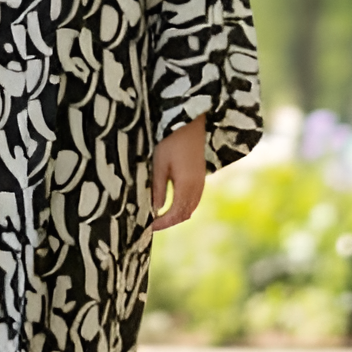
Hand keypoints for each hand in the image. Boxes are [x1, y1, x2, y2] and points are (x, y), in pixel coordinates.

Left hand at [151, 114, 205, 231]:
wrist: (190, 123)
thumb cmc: (171, 141)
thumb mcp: (159, 164)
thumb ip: (159, 188)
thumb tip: (156, 209)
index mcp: (186, 185)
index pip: (176, 213)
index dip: (163, 223)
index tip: (149, 227)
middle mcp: (197, 186)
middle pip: (185, 214)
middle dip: (170, 222)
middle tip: (153, 225)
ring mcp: (201, 182)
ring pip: (191, 208)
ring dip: (177, 215)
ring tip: (160, 218)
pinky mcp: (201, 177)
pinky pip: (194, 199)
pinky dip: (184, 207)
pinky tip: (172, 205)